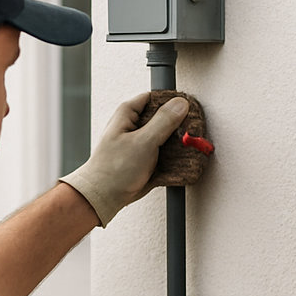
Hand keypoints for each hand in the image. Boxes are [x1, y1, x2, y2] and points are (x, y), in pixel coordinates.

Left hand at [59, 93, 188, 225]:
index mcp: (128, 113)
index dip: (172, 102)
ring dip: (177, 142)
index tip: (188, 110)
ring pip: (165, 136)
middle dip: (178, 125)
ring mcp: (140, 142)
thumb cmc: (114, 170)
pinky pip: (164, 152)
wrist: (104, 197)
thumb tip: (180, 104)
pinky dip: (173, 155)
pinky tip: (182, 160)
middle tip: (191, 132)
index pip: (155, 98)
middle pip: (163, 117)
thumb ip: (163, 121)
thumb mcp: (143, 142)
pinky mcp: (145, 158)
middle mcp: (134, 125)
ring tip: (189, 148)